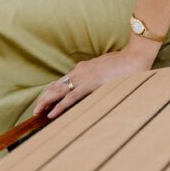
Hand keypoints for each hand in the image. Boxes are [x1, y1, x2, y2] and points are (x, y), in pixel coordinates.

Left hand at [32, 44, 156, 119]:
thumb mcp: (106, 69)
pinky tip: (51, 113)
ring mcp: (84, 77)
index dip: (51, 91)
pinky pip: (70, 97)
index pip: (62, 81)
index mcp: (83, 68)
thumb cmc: (123, 64)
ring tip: (37, 112)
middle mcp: (80, 71)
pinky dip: (59, 106)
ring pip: (59, 91)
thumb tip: (95, 83)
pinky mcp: (90, 84)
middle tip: (34, 109)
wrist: (134, 57)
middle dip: (44, 98)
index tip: (43, 100)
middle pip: (57, 86)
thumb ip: (97, 76)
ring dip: (46, 102)